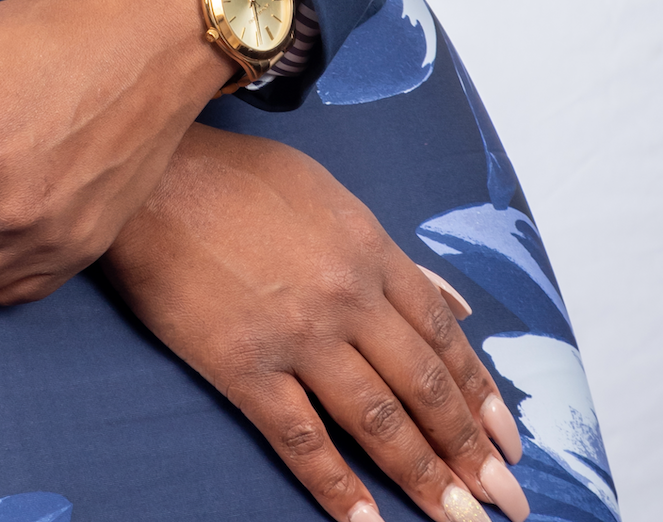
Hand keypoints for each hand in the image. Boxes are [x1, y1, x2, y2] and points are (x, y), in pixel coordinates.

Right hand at [107, 127, 528, 521]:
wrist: (153, 174)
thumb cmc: (237, 177)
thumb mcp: (327, 197)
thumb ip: (390, 255)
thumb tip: (451, 302)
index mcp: (370, 251)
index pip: (443, 337)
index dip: (481, 396)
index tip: (509, 444)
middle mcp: (347, 297)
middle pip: (424, 387)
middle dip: (470, 452)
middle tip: (506, 502)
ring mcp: (298, 336)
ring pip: (377, 420)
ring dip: (424, 478)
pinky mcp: (245, 366)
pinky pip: (302, 439)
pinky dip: (338, 487)